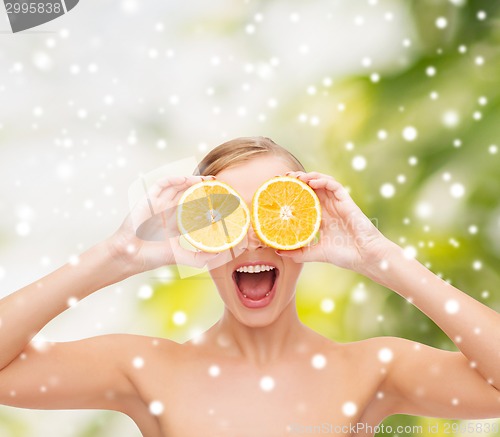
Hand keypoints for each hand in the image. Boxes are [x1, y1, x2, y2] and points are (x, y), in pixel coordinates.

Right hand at [105, 175, 220, 274]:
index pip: (195, 208)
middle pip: (188, 194)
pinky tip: (186, 179)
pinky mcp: (149, 200)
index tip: (223, 200)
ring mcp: (159, 204)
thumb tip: (221, 254)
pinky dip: (174, 179)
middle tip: (218, 184)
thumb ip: (201, 257)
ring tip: (205, 180)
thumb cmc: (152, 257)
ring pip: (177, 187)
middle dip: (202, 188)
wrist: (129, 256)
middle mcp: (169, 212)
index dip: (208, 202)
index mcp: (177, 223)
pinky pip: (162, 184)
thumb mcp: (181, 257)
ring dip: (191, 181)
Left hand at [276, 171, 390, 272]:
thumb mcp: (316, 253)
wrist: (366, 257)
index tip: (278, 190)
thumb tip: (278, 252)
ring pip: (322, 183)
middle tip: (283, 178)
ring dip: (309, 177)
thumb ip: (299, 253)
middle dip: (297, 180)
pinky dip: (323, 181)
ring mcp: (337, 204)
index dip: (293, 194)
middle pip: (311, 188)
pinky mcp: (347, 201)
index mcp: (322, 218)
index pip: (305, 201)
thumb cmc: (345, 255)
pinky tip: (312, 182)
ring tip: (296, 177)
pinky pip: (334, 185)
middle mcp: (328, 208)